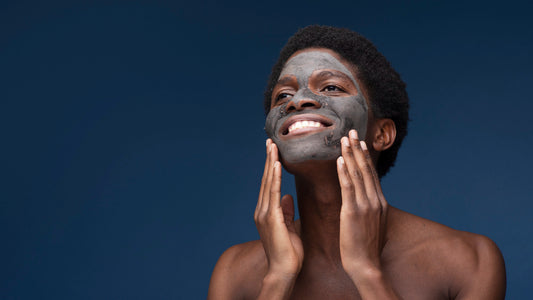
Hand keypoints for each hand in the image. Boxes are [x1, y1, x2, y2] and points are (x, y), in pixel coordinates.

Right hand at [254, 139, 303, 278]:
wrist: (284, 271)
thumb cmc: (289, 253)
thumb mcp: (289, 227)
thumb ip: (286, 211)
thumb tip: (286, 197)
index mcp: (267, 212)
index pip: (269, 184)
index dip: (271, 167)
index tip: (274, 151)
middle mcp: (262, 210)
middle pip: (265, 179)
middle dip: (268, 159)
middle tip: (270, 141)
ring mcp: (264, 214)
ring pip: (267, 182)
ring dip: (270, 163)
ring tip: (273, 146)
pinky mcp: (270, 218)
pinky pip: (272, 193)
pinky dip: (274, 177)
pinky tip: (276, 164)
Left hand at [337, 130, 387, 277]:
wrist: (366, 266)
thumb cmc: (365, 248)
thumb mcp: (371, 224)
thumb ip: (369, 209)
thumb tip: (364, 200)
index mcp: (379, 202)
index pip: (371, 174)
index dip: (365, 156)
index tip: (359, 141)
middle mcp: (375, 200)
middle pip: (366, 169)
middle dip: (358, 149)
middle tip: (353, 131)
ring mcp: (366, 205)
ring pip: (357, 174)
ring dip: (350, 154)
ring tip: (345, 138)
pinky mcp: (353, 212)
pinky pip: (348, 188)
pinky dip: (344, 172)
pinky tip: (339, 160)